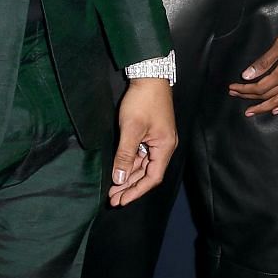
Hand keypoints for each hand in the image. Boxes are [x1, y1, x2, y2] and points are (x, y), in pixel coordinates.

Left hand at [109, 78, 177, 206]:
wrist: (149, 77)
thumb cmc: (142, 102)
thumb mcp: (130, 130)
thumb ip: (125, 156)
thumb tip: (119, 179)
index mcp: (165, 147)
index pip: (152, 177)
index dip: (136, 191)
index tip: (120, 200)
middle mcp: (164, 146)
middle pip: (148, 173)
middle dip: (130, 186)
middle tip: (112, 198)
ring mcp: (158, 140)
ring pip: (144, 165)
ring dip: (129, 176)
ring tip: (112, 188)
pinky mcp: (152, 134)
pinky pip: (141, 155)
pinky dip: (130, 164)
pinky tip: (119, 170)